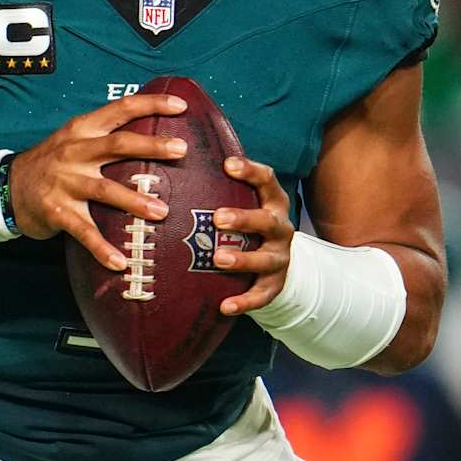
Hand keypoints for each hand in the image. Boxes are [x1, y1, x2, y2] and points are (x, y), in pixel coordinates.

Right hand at [8, 92, 187, 270]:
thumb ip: (105, 135)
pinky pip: (84, 232)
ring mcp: (65, 182)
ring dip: (135, 201)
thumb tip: (153, 135)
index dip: (151, 105)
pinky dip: (102, 248)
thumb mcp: (74, 140)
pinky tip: (121, 262)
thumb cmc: (53, 163)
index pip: (120, 109)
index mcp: (82, 130)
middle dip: (152, 146)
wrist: (8, 187)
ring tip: (162, 212)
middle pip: (118, 145)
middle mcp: (75, 152)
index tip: (181, 106)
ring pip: (105, 189)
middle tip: (181, 149)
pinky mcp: (57, 211)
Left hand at [214, 156, 294, 315]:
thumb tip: (179, 154)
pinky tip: (224, 305)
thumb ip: (222, 186)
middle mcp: (281, 228)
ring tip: (218, 259)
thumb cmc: (249, 225)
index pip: (268, 181)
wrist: (278, 263)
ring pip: (264, 259)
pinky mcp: (275, 285)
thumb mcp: (245, 202)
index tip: (227, 164)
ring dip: (242, 260)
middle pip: (267, 221)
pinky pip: (261, 295)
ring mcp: (280, 258)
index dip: (250, 171)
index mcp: (273, 202)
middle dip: (244, 219)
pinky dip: (244, 302)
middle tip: (217, 218)